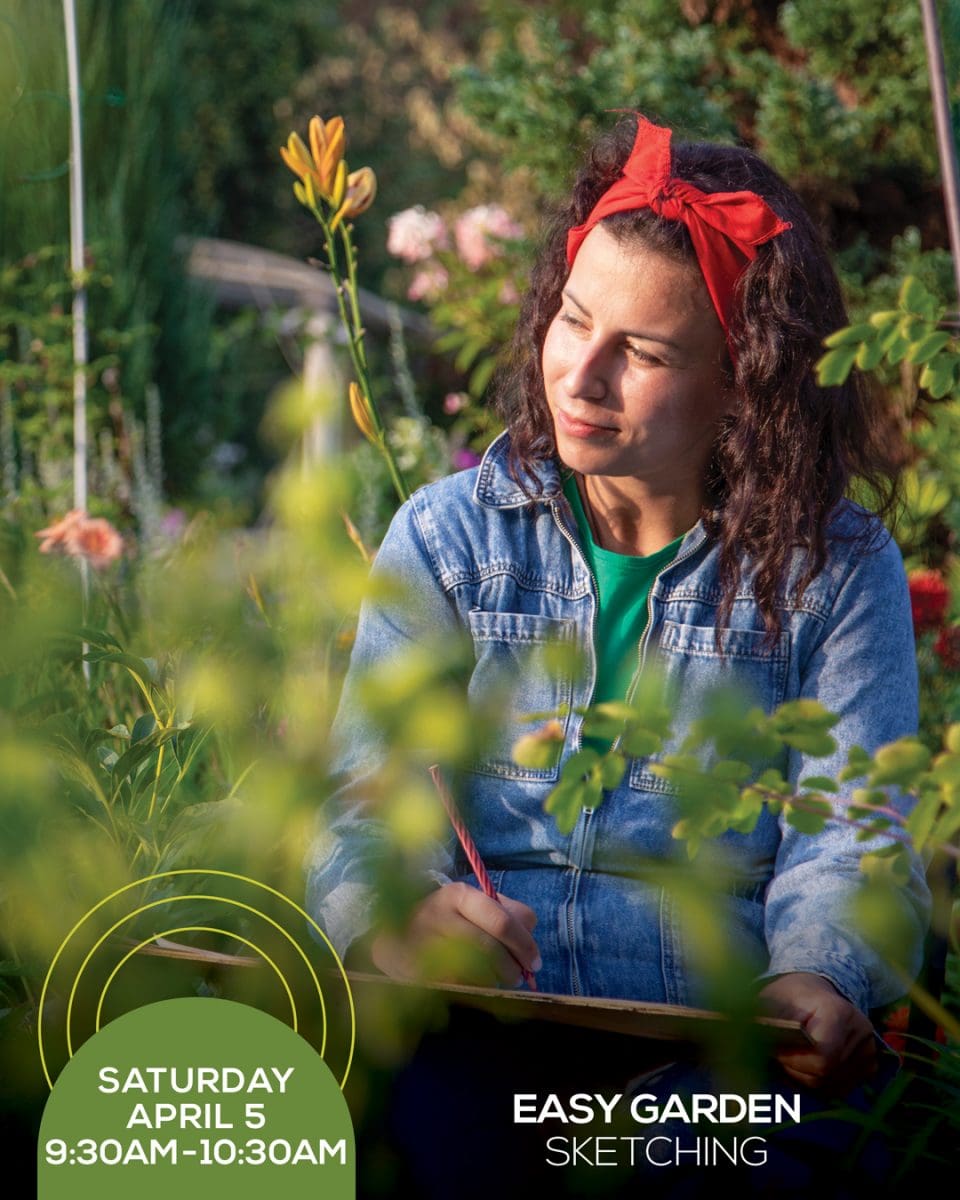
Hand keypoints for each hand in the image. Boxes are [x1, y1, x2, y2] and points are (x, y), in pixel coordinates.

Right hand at [370, 881, 540, 987]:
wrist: (391, 934)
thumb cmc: (445, 919)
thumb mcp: (472, 904)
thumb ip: (506, 913)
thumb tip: (531, 936)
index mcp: (459, 895)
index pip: (502, 920)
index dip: (524, 944)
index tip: (535, 960)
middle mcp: (439, 916)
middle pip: (489, 949)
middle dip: (512, 968)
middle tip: (519, 978)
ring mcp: (423, 945)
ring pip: (474, 972)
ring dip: (494, 982)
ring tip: (497, 981)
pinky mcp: (414, 972)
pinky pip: (456, 988)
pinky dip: (474, 991)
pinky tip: (476, 987)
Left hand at [759, 972, 876, 1094]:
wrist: (812, 994)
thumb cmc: (787, 998)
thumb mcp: (770, 1003)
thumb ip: (763, 1026)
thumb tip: (743, 1043)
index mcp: (839, 1011)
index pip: (823, 1058)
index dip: (794, 1059)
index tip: (778, 1048)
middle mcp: (862, 1032)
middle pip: (825, 1075)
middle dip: (796, 1069)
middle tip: (781, 1052)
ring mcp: (869, 1052)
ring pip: (831, 1087)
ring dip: (805, 1078)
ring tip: (793, 1055)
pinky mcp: (868, 1067)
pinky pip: (838, 1089)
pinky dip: (818, 1082)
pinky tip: (808, 1064)